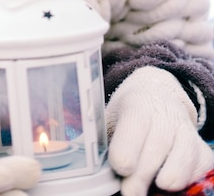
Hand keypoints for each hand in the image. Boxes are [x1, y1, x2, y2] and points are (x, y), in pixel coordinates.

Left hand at [106, 66, 213, 195]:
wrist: (155, 96)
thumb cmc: (127, 115)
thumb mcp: (109, 118)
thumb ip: (101, 140)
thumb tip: (80, 159)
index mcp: (138, 102)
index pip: (135, 122)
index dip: (128, 146)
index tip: (121, 167)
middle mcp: (165, 113)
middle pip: (158, 143)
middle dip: (144, 172)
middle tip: (131, 193)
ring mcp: (186, 129)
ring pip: (184, 154)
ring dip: (170, 175)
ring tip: (157, 188)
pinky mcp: (201, 147)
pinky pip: (201, 166)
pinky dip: (188, 179)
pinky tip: (168, 184)